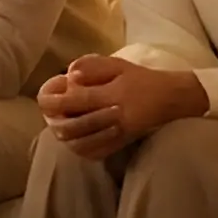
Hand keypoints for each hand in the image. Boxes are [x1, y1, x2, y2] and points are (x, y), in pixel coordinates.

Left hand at [33, 54, 203, 160]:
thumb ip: (93, 66)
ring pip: (80, 144)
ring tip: (59, 125)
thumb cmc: (142, 79)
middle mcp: (112, 117)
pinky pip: (94, 153)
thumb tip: (69, 73)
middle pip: (73, 126)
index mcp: (111, 94)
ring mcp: (117, 134)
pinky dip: (80, 149)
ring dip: (65, 136)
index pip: (74, 100)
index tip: (46, 97)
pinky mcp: (121, 144)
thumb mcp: (119, 64)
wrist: (172, 99)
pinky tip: (75, 139)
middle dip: (55, 121)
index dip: (54, 100)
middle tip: (49, 113)